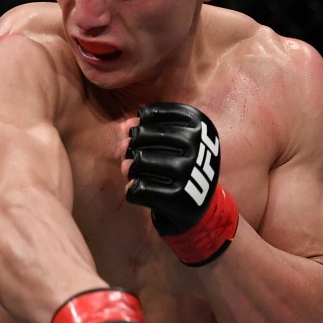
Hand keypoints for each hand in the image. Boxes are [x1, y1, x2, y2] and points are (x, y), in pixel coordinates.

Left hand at [124, 103, 238, 265]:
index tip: (141, 138)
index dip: (138, 126)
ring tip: (135, 173)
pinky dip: (132, 190)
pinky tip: (140, 191)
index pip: (150, 114)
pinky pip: (137, 189)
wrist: (198, 208)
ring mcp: (190, 171)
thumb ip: (144, 128)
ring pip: (137, 162)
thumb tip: (123, 126)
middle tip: (133, 159)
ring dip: (128, 169)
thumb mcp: (171, 142)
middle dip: (129, 148)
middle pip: (140, 137)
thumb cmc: (180, 167)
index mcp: (200, 124)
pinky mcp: (180, 197)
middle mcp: (198, 145)